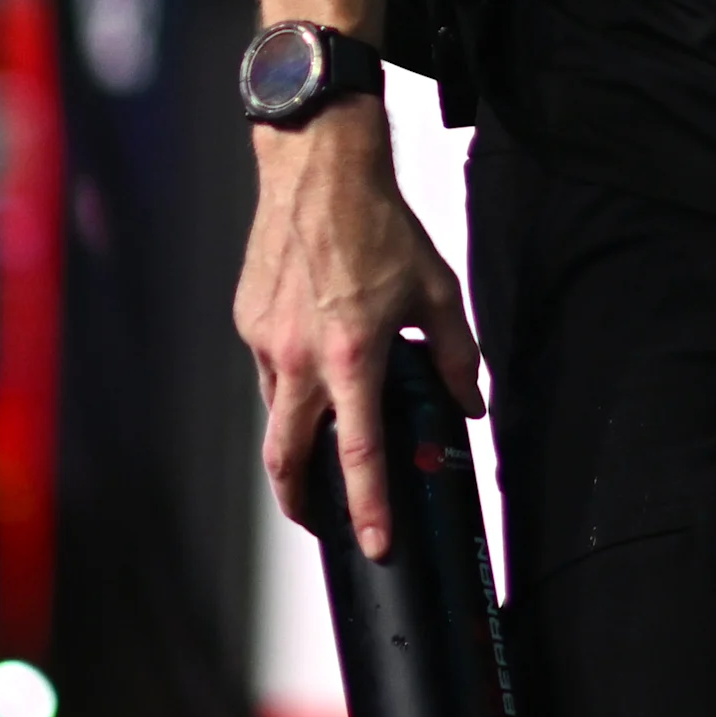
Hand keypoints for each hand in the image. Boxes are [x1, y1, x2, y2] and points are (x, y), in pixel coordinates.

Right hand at [233, 99, 481, 557]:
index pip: (359, 453)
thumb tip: (467, 403)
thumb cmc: (378, 228)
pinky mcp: (247, 323)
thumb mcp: (438, 293)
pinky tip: (315, 360)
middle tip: (322, 520)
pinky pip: (268, 370)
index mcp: (353, 357)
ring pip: (276, 413)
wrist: (318, 174)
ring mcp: (265, 342)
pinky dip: (290, 382)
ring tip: (325, 441)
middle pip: (287, 457)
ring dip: (297, 437)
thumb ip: (455, 356)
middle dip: (302, 500)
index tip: (374, 542)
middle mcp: (299, 358)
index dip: (368, 505)